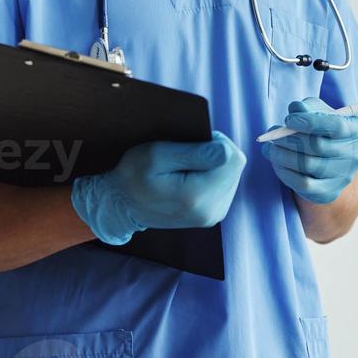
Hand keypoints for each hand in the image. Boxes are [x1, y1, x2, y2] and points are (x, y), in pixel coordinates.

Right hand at [71, 131, 245, 244]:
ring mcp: (214, 216)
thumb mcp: (155, 155)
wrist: (122, 205)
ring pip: (232, 174)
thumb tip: (226, 151)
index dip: (217, 142)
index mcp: (197, 197)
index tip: (194, 142)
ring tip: (187, 166)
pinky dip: (212, 175)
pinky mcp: (213, 215)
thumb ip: (193, 153)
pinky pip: (226, 184)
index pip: (233, 158)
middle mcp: (211, 212)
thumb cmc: (133, 176)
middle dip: (217, 153)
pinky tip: (192, 176)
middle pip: (235, 167)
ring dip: (215, 164)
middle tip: (188, 153)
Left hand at [262, 97, 357, 205]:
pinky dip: (284, 172)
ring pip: (307, 165)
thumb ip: (308, 108)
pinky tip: (276, 162)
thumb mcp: (320, 113)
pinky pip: (303, 184)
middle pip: (318, 146)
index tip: (289, 119)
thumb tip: (296, 109)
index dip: (310, 122)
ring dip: (282, 155)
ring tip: (269, 147)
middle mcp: (355, 156)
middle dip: (290, 139)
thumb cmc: (324, 130)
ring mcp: (343, 177)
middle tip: (273, 134)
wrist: (331, 162)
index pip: (336, 126)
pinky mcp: (329, 193)